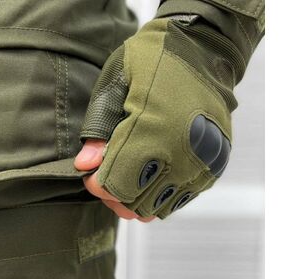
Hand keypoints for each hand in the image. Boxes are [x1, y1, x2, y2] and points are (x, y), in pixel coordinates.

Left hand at [76, 16, 236, 219]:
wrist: (206, 50)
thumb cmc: (154, 62)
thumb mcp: (115, 83)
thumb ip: (99, 127)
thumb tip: (86, 166)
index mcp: (152, 131)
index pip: (114, 185)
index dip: (97, 184)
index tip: (92, 171)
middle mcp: (180, 155)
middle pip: (134, 204)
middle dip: (113, 194)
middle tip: (110, 173)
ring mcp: (199, 165)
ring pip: (156, 209)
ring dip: (136, 199)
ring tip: (130, 175)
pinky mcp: (212, 169)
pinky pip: (177, 201)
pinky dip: (159, 195)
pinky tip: (151, 174)